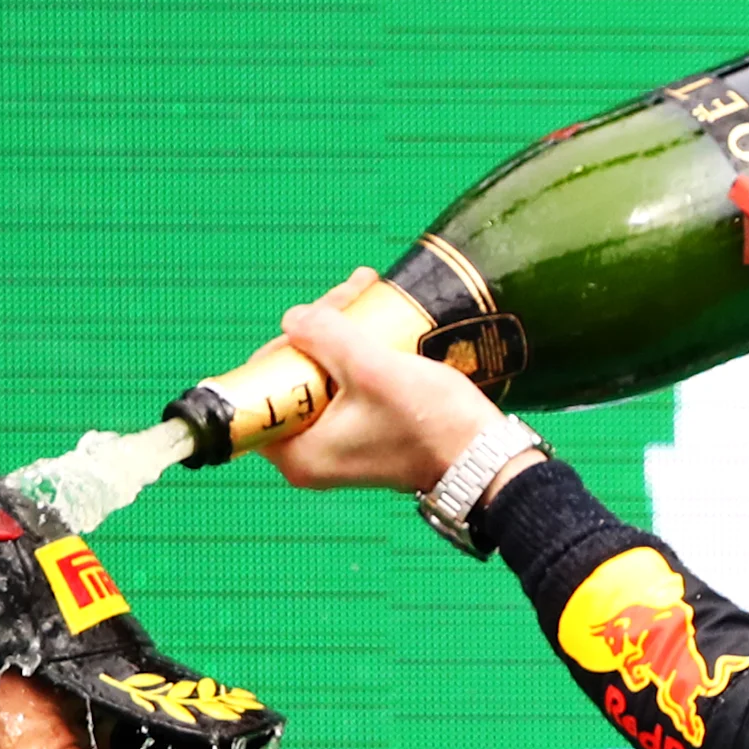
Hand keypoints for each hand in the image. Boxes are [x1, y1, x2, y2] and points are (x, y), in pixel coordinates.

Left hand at [260, 272, 515, 494]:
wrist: (485, 458)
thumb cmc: (430, 423)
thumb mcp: (371, 369)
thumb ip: (324, 335)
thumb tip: (293, 318)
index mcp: (298, 453)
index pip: (262, 392)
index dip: (282, 349)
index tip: (314, 321)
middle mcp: (309, 456)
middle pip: (293, 379)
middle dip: (318, 331)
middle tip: (349, 295)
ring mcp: (337, 448)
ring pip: (321, 378)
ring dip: (341, 334)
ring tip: (367, 289)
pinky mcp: (363, 437)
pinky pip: (345, 389)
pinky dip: (357, 355)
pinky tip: (376, 317)